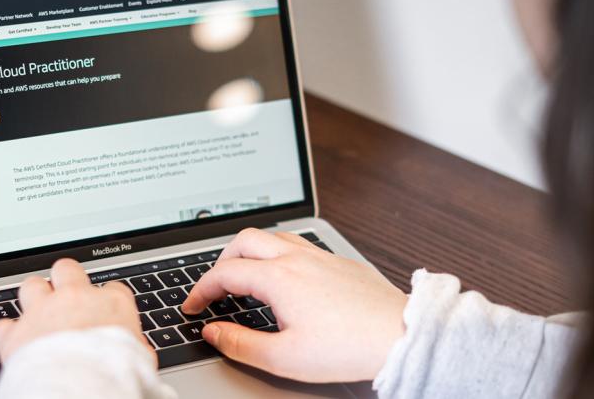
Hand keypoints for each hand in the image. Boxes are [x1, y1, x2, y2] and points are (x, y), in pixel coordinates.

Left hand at [0, 259, 152, 362]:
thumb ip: (135, 345)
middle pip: (67, 269)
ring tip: (38, 311)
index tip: (107, 313)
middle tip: (66, 294)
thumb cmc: (113, 372)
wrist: (80, 387)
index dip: (108, 299)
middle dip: (65, 279)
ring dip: (34, 297)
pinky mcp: (16, 334)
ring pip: (31, 285)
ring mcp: (42, 312)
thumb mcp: (140, 358)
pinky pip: (5, 325)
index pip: (113, 288)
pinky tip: (14, 340)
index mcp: (111, 303)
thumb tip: (138, 351)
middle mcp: (75, 299)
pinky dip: (8, 332)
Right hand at [182, 228, 407, 382]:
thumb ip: (240, 343)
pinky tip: (286, 277)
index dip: (201, 289)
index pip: (224, 273)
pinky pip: (299, 244)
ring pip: (273, 236)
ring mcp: (320, 256)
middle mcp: (297, 258)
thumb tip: (213, 332)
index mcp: (278, 278)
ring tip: (246, 277)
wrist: (400, 336)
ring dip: (250, 252)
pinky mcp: (339, 261)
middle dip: (221, 261)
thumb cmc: (348, 348)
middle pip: (244, 240)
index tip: (193, 306)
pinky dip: (278, 254)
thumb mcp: (283, 358)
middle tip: (215, 286)